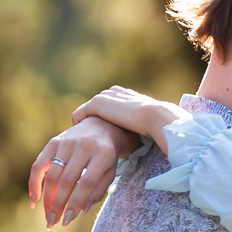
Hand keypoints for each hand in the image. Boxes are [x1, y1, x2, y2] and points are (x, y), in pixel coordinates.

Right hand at [29, 116, 134, 228]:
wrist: (102, 125)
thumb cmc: (107, 155)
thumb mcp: (111, 171)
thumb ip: (98, 190)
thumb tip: (81, 211)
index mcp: (102, 154)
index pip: (86, 183)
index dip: (75, 203)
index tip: (67, 220)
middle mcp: (83, 146)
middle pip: (66, 180)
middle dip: (57, 204)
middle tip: (52, 222)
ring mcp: (66, 142)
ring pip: (51, 174)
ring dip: (46, 198)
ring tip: (46, 215)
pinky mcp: (53, 141)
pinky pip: (39, 164)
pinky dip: (34, 182)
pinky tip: (34, 199)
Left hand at [71, 86, 188, 149]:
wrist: (154, 116)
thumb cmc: (154, 123)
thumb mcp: (145, 121)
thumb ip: (138, 123)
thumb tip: (140, 137)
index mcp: (125, 94)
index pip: (109, 104)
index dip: (104, 119)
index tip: (101, 133)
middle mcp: (113, 92)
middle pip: (96, 106)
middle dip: (92, 120)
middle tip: (88, 138)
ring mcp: (104, 97)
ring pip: (86, 111)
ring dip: (83, 124)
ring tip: (81, 140)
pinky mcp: (96, 104)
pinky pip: (79, 116)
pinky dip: (78, 125)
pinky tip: (79, 138)